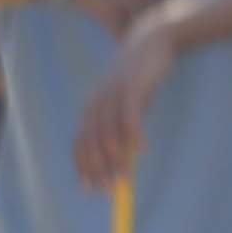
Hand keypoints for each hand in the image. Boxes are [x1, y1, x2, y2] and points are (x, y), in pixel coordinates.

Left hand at [69, 13, 185, 194]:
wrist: (150, 41)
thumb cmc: (140, 77)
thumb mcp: (128, 103)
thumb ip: (123, 125)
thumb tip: (126, 153)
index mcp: (93, 109)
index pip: (81, 143)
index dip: (83, 167)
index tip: (90, 189)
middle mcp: (97, 103)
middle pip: (92, 141)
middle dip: (98, 169)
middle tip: (107, 191)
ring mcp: (113, 95)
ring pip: (109, 132)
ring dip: (115, 158)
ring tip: (124, 179)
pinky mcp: (133, 88)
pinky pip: (130, 114)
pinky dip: (133, 133)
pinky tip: (141, 151)